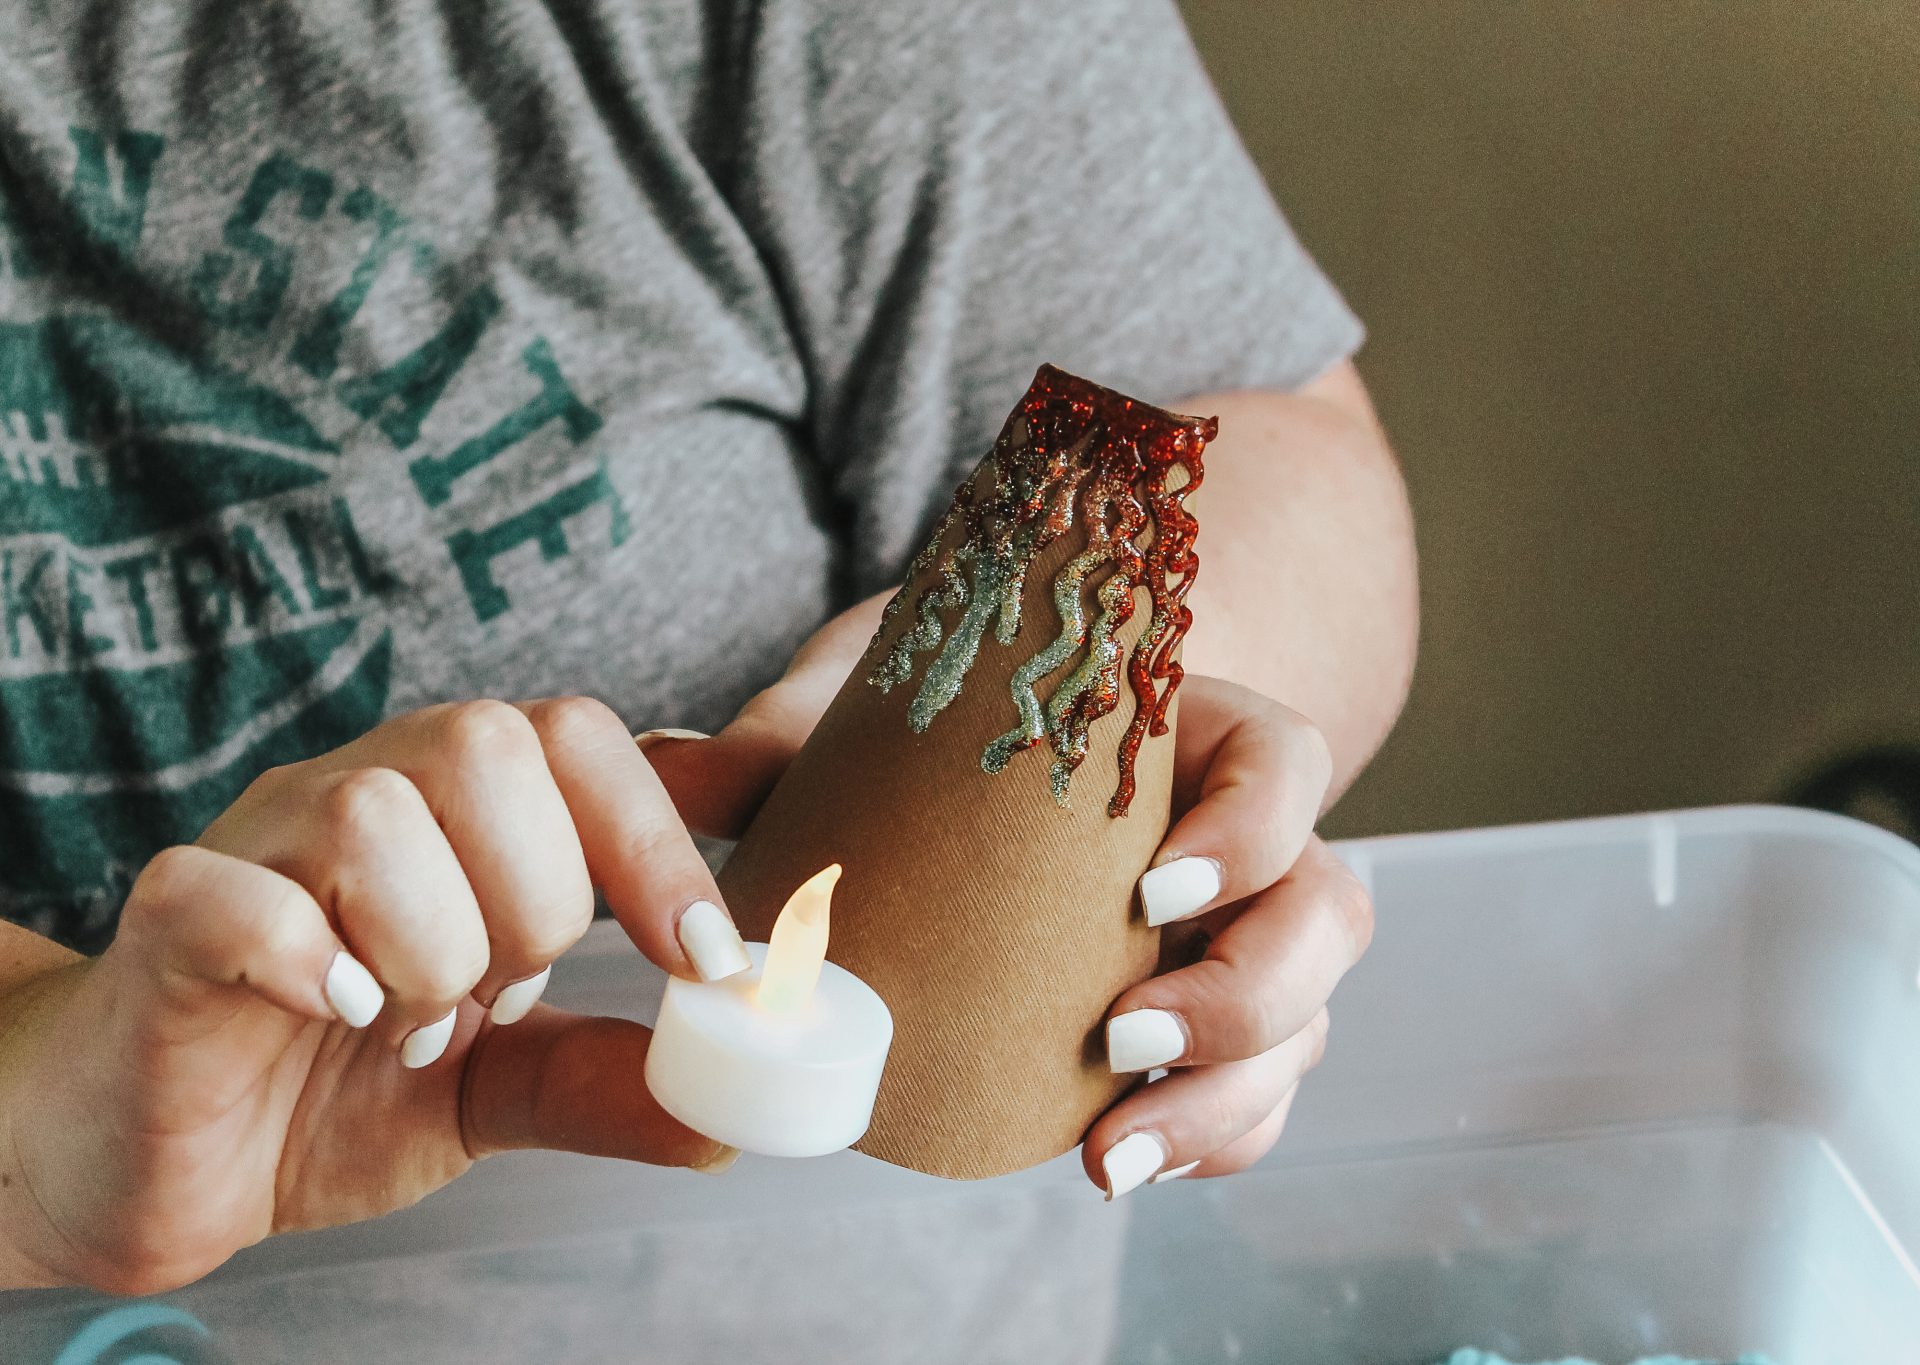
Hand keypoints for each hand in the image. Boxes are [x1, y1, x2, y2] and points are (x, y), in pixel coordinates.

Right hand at [0, 698, 752, 1295]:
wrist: (149, 1157)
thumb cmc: (322, 1091)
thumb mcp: (488, 1093)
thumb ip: (596, 1081)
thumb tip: (724, 1118)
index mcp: (454, 811)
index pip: (577, 739)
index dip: (656, 840)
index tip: (702, 960)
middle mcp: (358, 792)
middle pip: (488, 743)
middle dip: (535, 900)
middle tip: (496, 999)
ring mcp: (257, 843)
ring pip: (376, 812)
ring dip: (427, 947)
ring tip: (400, 1028)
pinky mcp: (168, 916)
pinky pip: (240, 892)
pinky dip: (308, 958)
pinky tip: (333, 1016)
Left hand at [646, 605, 1368, 1199]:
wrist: (986, 748)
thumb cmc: (945, 718)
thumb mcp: (869, 705)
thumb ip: (784, 735)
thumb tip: (667, 768)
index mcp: (1190, 733)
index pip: (1290, 763)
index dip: (1256, 828)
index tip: (1151, 888)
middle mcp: (1241, 838)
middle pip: (1327, 915)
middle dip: (1248, 996)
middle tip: (1117, 1041)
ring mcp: (1237, 936)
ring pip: (1305, 1024)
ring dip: (1228, 1099)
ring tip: (1110, 1157)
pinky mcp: (1208, 1024)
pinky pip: (1251, 1095)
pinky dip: (1205, 1142)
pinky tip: (1118, 1167)